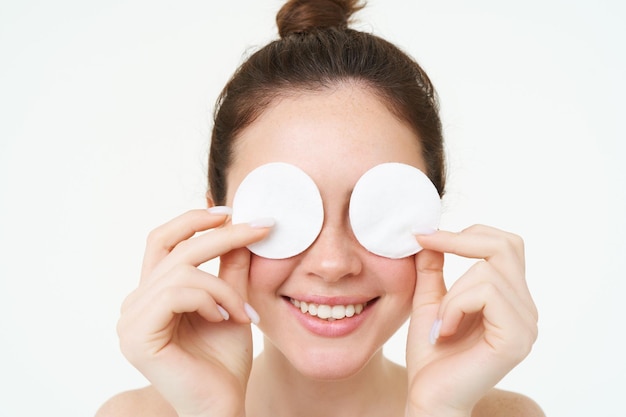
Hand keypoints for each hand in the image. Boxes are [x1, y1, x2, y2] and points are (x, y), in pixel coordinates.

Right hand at [117, 209, 271, 416]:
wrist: (223, 405)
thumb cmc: (225, 361)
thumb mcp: (233, 301)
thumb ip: (231, 267)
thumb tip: (239, 224)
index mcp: (153, 293)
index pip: (164, 241)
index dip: (193, 220)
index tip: (230, 210)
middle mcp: (136, 303)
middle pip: (175, 248)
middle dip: (221, 235)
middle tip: (261, 229)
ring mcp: (131, 320)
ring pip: (182, 271)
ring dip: (223, 287)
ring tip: (243, 311)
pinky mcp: (137, 335)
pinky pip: (177, 293)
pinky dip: (209, 300)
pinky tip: (224, 320)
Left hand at [405, 225, 537, 416]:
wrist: (428, 397)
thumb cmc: (431, 356)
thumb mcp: (429, 301)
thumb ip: (433, 269)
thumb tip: (430, 235)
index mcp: (509, 298)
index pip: (504, 245)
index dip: (466, 233)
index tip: (423, 235)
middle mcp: (525, 309)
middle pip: (506, 246)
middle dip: (461, 241)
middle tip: (425, 247)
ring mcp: (525, 324)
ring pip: (489, 271)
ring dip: (452, 293)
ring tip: (440, 323)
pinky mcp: (516, 338)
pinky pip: (486, 294)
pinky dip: (455, 306)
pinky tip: (444, 331)